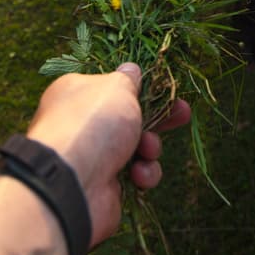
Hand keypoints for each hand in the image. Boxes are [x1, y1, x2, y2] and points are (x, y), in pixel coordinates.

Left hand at [26, 63, 190, 246]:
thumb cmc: (94, 123)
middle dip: (159, 118)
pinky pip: (136, 174)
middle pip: (130, 117)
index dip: (142, 89)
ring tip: (147, 149)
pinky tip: (138, 174)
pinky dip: (143, 173)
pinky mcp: (105, 185)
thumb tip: (131, 70)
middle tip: (183, 114)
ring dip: (150, 147)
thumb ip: (128, 79)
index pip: (113, 88)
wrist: (71, 182)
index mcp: (77, 93)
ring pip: (137, 147)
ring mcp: (93, 156)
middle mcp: (83, 124)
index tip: (166, 91)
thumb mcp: (117, 88)